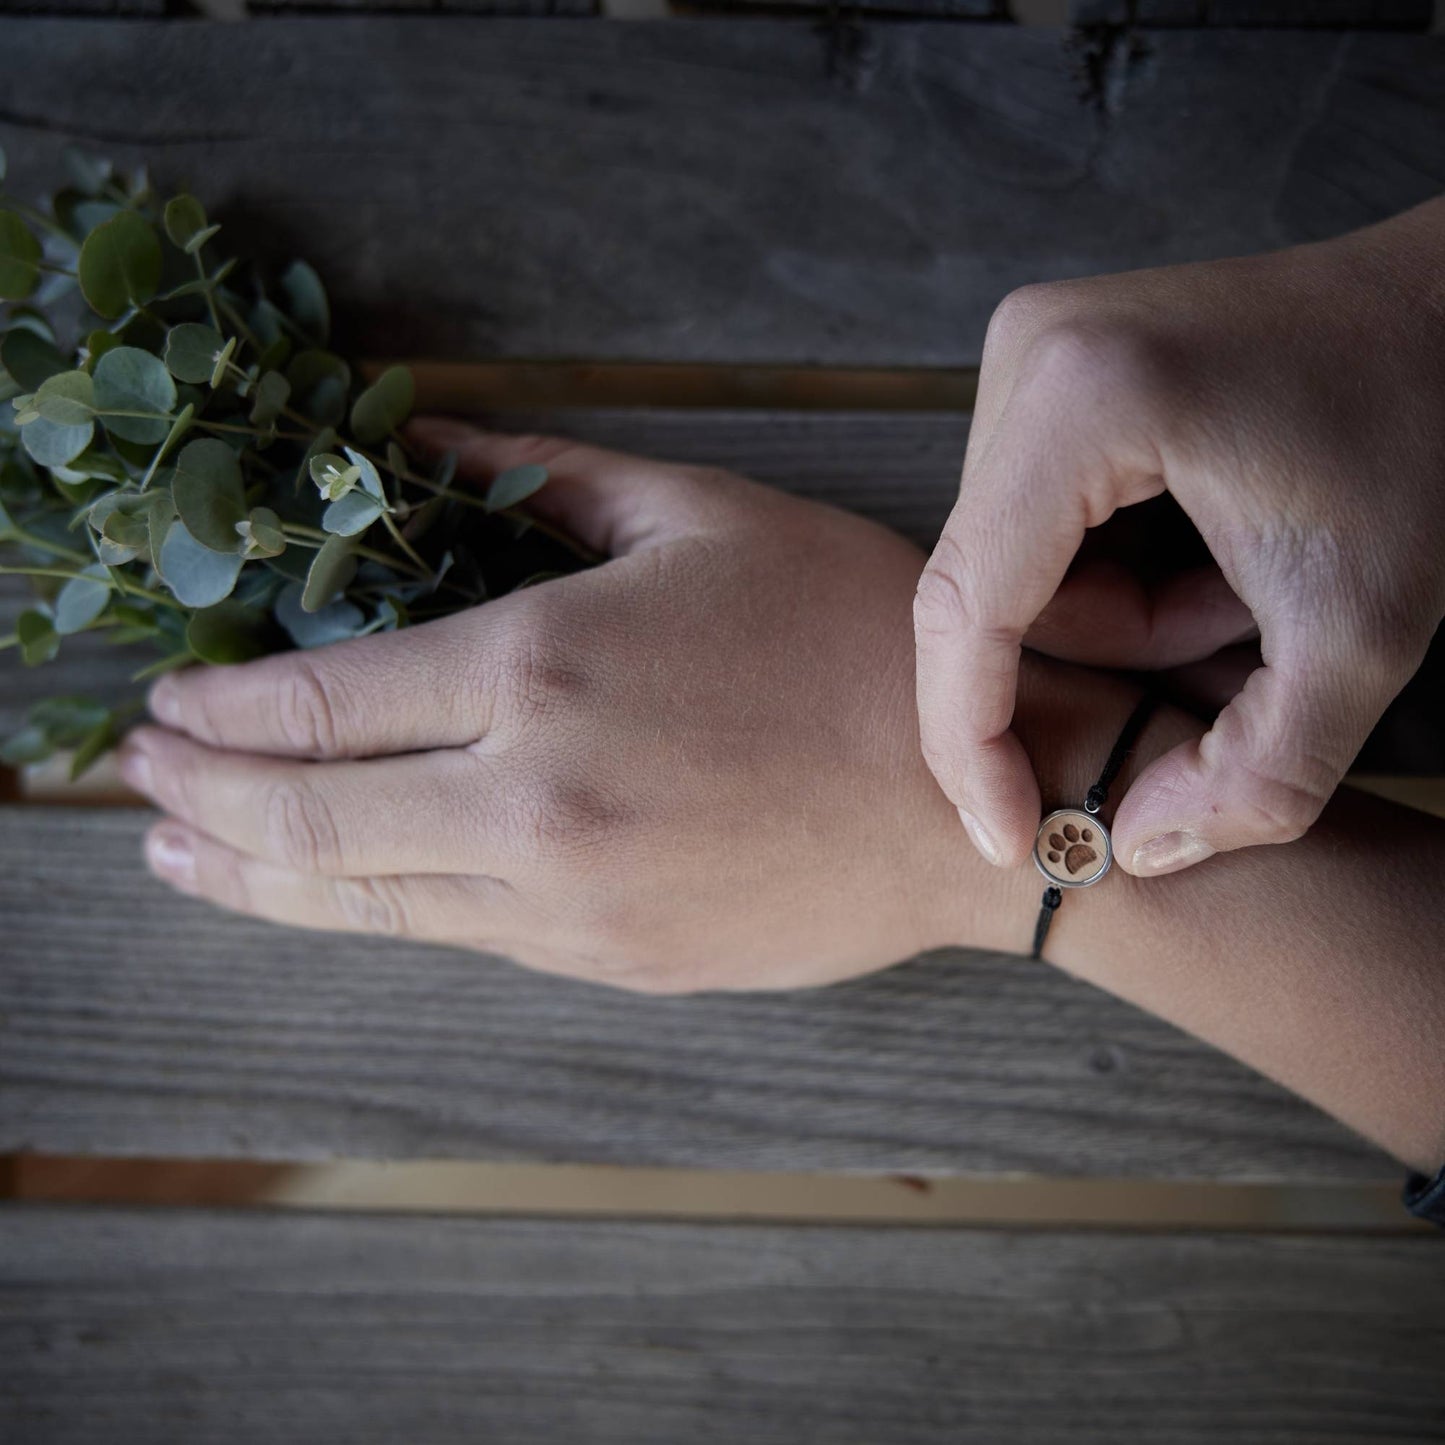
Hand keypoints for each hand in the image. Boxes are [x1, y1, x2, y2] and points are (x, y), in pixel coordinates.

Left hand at [118, 422, 988, 993]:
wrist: (969, 808)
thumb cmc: (849, 642)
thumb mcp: (701, 514)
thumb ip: (542, 471)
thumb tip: (421, 438)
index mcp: (546, 668)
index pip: (323, 701)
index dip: (221, 709)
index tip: (165, 703)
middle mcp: (531, 799)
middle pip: (306, 819)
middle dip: (197, 797)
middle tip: (134, 779)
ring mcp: (564, 900)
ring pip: (359, 901)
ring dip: (246, 878)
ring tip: (176, 859)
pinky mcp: (603, 958)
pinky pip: (450, 936)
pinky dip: (360, 912)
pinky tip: (326, 895)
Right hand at [915, 198, 1444, 876]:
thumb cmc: (1419, 435)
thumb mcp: (1365, 633)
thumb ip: (1256, 777)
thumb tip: (1126, 849)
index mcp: (1086, 400)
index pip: (968, 608)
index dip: (972, 740)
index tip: (1010, 837)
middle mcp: (1027, 358)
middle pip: (985, 593)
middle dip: (1102, 656)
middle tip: (1229, 639)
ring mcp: (1025, 355)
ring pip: (1006, 569)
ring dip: (1113, 618)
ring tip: (1233, 587)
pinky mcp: (1038, 368)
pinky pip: (1026, 528)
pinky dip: (1108, 574)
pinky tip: (1200, 550)